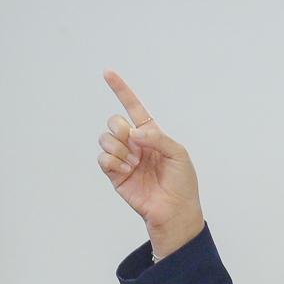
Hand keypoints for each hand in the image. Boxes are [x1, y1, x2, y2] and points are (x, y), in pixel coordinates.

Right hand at [96, 69, 205, 258]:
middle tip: (134, 144)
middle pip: (114, 121)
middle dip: (121, 128)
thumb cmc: (181, 183)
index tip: (108, 73)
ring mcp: (123, 158)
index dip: (121, 90)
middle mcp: (134, 144)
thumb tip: (133, 133)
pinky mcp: (114, 174)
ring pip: (105, 138)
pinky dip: (113, 161)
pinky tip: (127, 170)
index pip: (133, 107)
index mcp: (151, 134)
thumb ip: (158, 137)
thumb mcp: (179, 154)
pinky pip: (102, 158)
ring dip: (119, 149)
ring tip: (133, 163)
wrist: (174, 211)